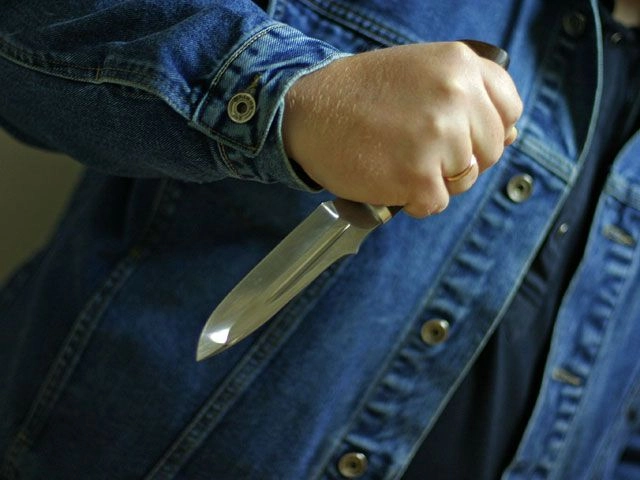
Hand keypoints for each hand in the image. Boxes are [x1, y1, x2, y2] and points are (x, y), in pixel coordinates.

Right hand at [282, 41, 521, 216]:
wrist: (309, 109)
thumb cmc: (361, 94)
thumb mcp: (422, 71)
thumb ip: (467, 96)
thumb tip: (511, 136)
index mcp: (461, 65)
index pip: (510, 110)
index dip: (487, 130)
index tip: (461, 134)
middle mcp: (457, 97)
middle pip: (491, 151)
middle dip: (460, 158)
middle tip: (419, 149)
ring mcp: (439, 137)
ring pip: (465, 180)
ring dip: (435, 180)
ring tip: (399, 160)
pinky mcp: (418, 175)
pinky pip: (436, 203)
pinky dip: (413, 201)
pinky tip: (389, 178)